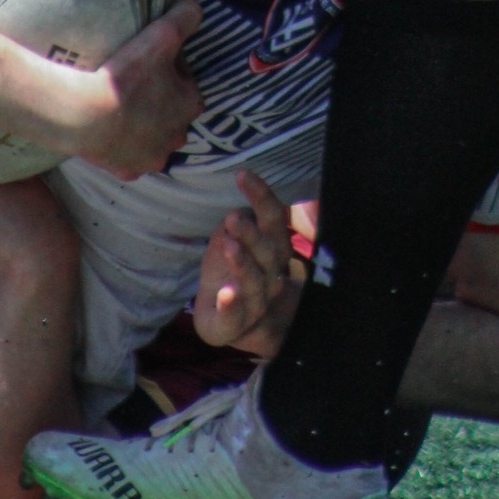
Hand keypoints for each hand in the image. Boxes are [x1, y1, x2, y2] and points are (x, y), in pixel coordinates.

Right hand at [72, 0, 202, 177]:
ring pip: (153, 137)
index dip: (169, 70)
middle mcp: (178, 136)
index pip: (186, 82)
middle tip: (132, 84)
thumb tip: (195, 9)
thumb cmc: (124, 76)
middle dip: (159, 100)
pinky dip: (122, 145)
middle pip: (171, 112)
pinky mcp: (127, 169)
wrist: (82, 115)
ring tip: (120, 106)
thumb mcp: (160, 35)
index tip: (147, 62)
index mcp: (190, 105)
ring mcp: (152, 157)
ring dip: (143, 125)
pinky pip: (129, 156)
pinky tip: (109, 130)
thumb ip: (184, 17)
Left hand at [194, 169, 304, 346]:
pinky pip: (234, 316)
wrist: (232, 322)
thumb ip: (243, 221)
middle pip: (268, 253)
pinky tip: (225, 294)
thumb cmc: (237, 273)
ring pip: (256, 284)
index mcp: (273, 251)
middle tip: (231, 217)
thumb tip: (241, 197)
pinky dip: (231, 305)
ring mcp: (255, 303)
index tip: (242, 174)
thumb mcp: (241, 241)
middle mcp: (271, 276)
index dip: (262, 197)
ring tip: (229, 245)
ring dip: (243, 264)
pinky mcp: (232, 324)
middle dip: (252, 234)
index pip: (273, 220)